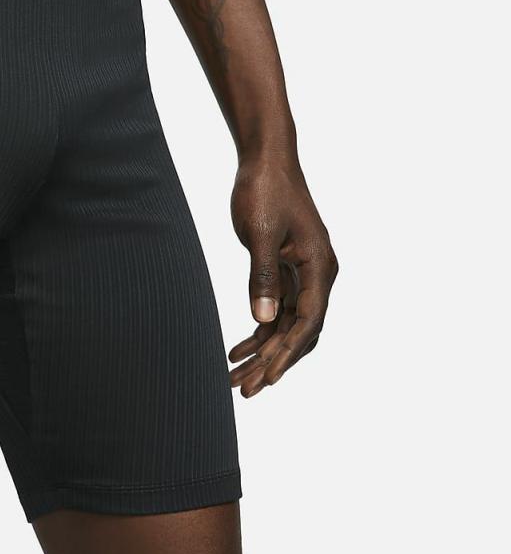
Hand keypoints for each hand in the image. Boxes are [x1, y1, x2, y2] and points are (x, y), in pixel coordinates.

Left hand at [228, 155, 337, 396]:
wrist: (264, 162)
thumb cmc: (265, 191)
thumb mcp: (261, 234)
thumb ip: (262, 276)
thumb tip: (264, 319)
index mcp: (320, 267)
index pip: (308, 321)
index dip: (288, 353)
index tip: (269, 379)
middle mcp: (316, 276)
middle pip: (298, 332)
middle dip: (272, 363)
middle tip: (246, 391)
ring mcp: (300, 276)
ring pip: (283, 327)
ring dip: (261, 354)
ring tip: (234, 380)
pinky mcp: (282, 273)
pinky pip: (273, 312)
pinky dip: (256, 332)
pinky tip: (234, 351)